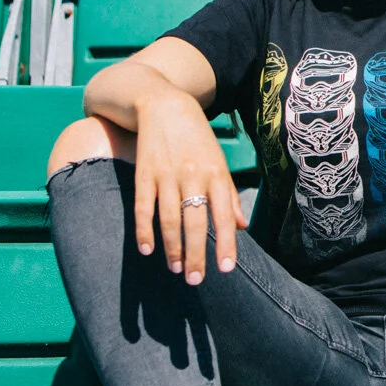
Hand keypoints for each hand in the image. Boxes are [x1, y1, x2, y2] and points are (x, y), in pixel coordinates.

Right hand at [132, 90, 247, 284]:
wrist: (163, 104)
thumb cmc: (197, 139)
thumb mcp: (219, 162)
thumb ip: (229, 195)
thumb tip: (242, 227)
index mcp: (216, 174)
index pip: (223, 215)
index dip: (225, 243)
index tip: (226, 269)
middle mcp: (192, 175)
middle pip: (195, 222)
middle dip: (196, 253)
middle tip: (197, 280)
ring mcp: (166, 175)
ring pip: (169, 218)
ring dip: (172, 247)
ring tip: (177, 270)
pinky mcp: (143, 173)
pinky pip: (143, 207)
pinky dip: (144, 230)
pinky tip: (147, 251)